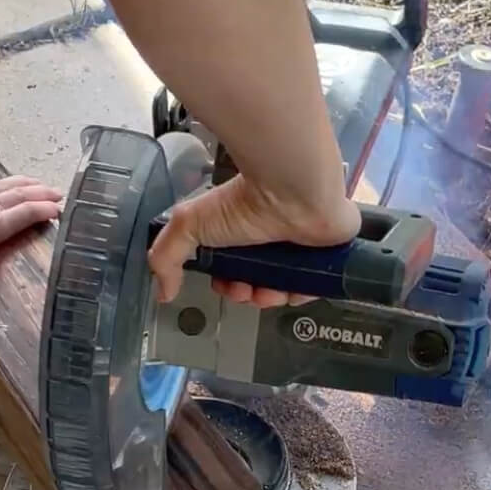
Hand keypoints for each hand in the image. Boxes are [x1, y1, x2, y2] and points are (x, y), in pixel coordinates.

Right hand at [147, 173, 359, 307]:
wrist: (291, 192)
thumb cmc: (243, 202)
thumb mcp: (189, 225)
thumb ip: (166, 257)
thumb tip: (162, 292)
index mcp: (243, 232)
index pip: (235, 270)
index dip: (229, 286)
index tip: (225, 288)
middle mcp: (272, 239)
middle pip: (260, 284)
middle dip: (249, 295)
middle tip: (245, 291)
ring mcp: (302, 247)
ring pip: (286, 288)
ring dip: (272, 298)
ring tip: (269, 292)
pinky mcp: (328, 253)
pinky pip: (317, 285)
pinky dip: (303, 293)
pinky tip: (293, 290)